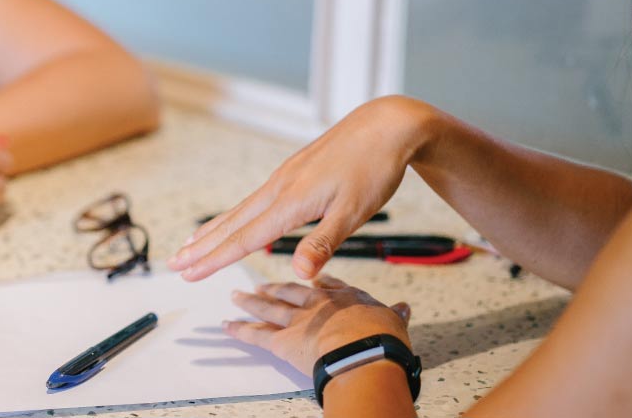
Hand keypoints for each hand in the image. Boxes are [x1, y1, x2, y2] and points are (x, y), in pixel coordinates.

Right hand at [168, 96, 436, 280]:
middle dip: (201, 246)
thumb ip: (323, 243)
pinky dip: (235, 215)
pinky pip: (254, 200)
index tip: (188, 273)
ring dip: (213, 230)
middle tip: (172, 263)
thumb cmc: (374, 169)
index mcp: (291, 201)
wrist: (386, 125)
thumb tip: (298, 274)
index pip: (244, 238)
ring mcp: (284, 178)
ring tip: (189, 244)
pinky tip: (234, 220)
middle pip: (232, 223)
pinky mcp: (292, 172)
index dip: (214, 259)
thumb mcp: (355, 211)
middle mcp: (279, 188)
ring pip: (240, 209)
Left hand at [224, 276, 410, 374]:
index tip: (310, 277)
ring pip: (269, 308)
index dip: (317, 282)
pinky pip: (256, 334)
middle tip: (261, 284)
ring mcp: (298, 320)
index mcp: (345, 297)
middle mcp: (317, 304)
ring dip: (251, 302)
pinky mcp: (282, 341)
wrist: (364, 353)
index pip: (328, 285)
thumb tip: (404, 308)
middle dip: (275, 288)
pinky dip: (240, 330)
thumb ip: (394, 315)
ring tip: (237, 296)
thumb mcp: (394, 322)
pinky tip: (227, 325)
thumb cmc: (382, 340)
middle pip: (291, 292)